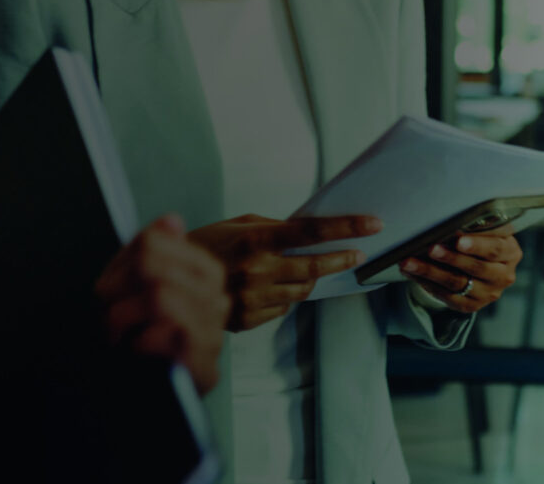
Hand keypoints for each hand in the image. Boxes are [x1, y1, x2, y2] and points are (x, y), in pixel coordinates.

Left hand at [98, 214, 226, 394]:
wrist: (149, 397)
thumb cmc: (139, 336)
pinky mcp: (204, 366)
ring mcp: (213, 332)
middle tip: (106, 314)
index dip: (122, 263)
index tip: (110, 289)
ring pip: (159, 295)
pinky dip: (137, 344)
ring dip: (123, 318)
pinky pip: (163, 334)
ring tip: (117, 335)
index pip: (154, 242)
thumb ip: (149, 250)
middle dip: (117, 291)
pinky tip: (135, 353)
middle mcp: (216, 298)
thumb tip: (172, 219)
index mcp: (204, 272)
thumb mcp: (134, 286)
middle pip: (153, 267)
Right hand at [188, 215, 379, 330]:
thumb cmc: (209, 244)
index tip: (372, 224)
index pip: (311, 232)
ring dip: (311, 278)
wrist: (171, 279)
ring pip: (302, 291)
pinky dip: (285, 297)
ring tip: (310, 268)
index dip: (345, 227)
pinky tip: (272, 287)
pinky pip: (282, 308)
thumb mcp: (239, 225)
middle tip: (357, 254)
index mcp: (255, 240)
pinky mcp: (248, 319)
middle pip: (314, 267)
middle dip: (341, 259)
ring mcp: (253, 298)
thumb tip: (310, 232)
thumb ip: (275, 228)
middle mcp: (256, 270)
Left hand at [401, 226, 520, 313]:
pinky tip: (412, 273)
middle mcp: (503, 276)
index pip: (495, 249)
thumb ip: (478, 226)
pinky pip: (447, 296)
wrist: (480, 267)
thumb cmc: (482, 241)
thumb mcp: (487, 231)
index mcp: (510, 253)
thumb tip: (452, 220)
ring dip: (430, 271)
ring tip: (411, 261)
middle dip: (451, 258)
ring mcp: (487, 293)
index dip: (477, 245)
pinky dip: (426, 283)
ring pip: (457, 282)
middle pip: (476, 268)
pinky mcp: (471, 305)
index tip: (458, 240)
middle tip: (431, 248)